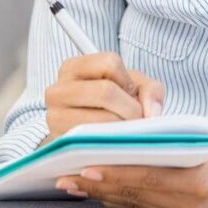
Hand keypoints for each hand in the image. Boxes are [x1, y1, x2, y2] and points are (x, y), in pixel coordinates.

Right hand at [42, 51, 164, 146]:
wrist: (87, 137)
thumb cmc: (112, 106)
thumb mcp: (132, 88)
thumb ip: (150, 91)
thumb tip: (152, 114)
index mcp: (73, 68)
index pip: (110, 63)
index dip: (128, 80)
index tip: (131, 93)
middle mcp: (57, 90)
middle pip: (105, 91)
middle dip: (131, 108)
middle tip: (137, 120)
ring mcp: (54, 118)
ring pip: (99, 119)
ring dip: (122, 129)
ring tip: (126, 132)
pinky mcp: (59, 144)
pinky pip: (92, 144)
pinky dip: (111, 145)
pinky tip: (116, 144)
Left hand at [54, 125, 207, 207]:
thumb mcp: (197, 133)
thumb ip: (162, 140)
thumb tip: (119, 140)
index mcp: (196, 184)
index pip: (144, 178)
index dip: (112, 174)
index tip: (85, 167)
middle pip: (134, 196)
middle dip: (98, 186)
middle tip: (66, 176)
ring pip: (133, 206)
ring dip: (103, 194)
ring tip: (75, 182)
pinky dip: (119, 199)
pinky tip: (99, 188)